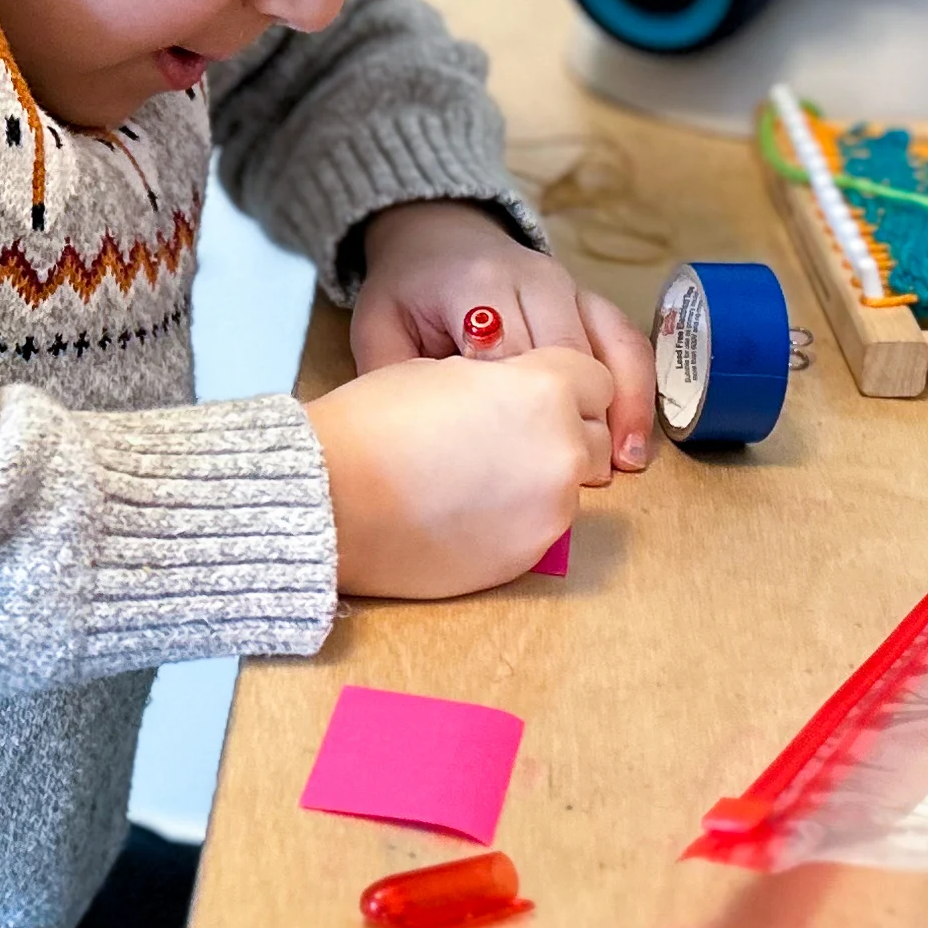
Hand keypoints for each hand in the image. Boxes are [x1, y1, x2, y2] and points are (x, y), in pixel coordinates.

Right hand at [305, 346, 617, 598]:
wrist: (332, 500)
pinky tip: (467, 512)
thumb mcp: (442, 372)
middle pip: (594, 436)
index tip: (533, 395)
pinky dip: (518, 518)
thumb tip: (510, 397)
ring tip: (481, 479)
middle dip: (562, 432)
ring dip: (543, 478)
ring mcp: (551, 508)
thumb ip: (498, 383)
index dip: (562, 384)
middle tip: (505, 438)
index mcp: (544, 389)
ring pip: (571, 486)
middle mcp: (562, 448)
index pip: (595, 379)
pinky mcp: (529, 555)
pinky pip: (542, 527)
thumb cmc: (372, 425)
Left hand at [350, 199, 656, 474]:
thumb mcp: (379, 326)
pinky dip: (639, 389)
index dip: (513, 407)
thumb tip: (413, 436)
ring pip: (610, 345)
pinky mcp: (592, 301)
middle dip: (574, 414)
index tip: (514, 459)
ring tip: (625, 464)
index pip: (507, 350)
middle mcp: (533, 278)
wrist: (438, 239)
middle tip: (575, 478)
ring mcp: (570, 287)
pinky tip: (636, 439)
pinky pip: (627, 341)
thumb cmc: (408, 293)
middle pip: (568, 352)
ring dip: (623, 406)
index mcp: (476, 283)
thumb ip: (394, 375)